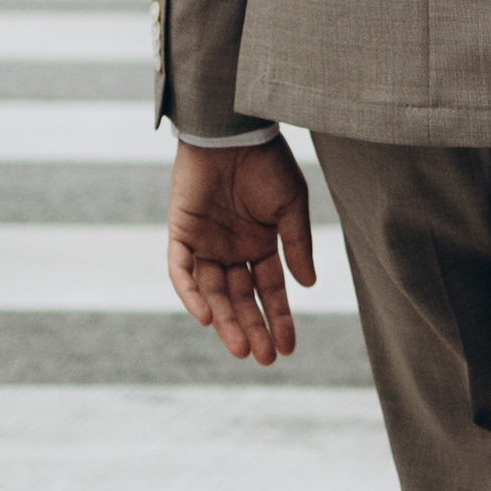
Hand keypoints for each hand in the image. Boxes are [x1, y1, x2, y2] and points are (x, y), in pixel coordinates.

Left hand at [166, 133, 316, 363]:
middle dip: (252, 329)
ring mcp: (205, 243)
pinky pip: (182, 271)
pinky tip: (207, 317)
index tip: (289, 348)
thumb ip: (296, 246)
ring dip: (225, 321)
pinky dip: (191, 294)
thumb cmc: (267, 162)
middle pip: (240, 299)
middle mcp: (231, 249)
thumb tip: (309, 286)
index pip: (268, 290)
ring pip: (212, 293)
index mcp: (260, 244)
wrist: (233, 131)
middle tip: (265, 359)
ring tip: (241, 348)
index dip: (278, 318)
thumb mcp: (290, 207)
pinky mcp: (181, 233)